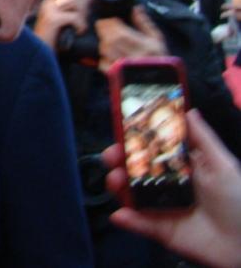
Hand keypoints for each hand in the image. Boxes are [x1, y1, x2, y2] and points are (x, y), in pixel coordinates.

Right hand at [33, 0, 92, 48]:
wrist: (40, 54)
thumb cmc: (54, 38)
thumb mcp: (61, 19)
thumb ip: (69, 8)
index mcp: (49, 0)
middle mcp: (47, 2)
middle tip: (90, 7)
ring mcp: (48, 10)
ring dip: (83, 11)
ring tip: (82, 22)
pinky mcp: (52, 20)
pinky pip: (73, 15)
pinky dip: (81, 24)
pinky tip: (79, 30)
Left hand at [95, 6, 165, 71]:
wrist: (161, 82)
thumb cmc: (160, 58)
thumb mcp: (156, 38)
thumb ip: (144, 23)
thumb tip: (136, 8)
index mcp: (138, 43)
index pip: (116, 28)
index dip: (111, 22)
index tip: (113, 20)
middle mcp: (127, 54)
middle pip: (107, 37)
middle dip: (105, 30)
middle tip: (107, 28)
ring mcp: (120, 65)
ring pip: (104, 49)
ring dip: (104, 43)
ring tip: (110, 41)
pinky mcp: (115, 75)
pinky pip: (103, 63)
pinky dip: (104, 58)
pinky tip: (110, 56)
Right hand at [103, 110, 240, 267]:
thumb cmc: (238, 200)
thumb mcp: (222, 165)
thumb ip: (203, 138)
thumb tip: (189, 109)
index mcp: (179, 165)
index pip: (151, 147)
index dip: (133, 137)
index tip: (119, 127)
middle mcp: (165, 183)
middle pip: (133, 168)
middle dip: (118, 159)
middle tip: (111, 156)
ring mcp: (160, 206)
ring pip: (130, 193)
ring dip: (118, 185)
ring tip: (116, 181)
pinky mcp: (160, 229)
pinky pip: (139, 223)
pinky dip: (127, 219)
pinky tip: (120, 215)